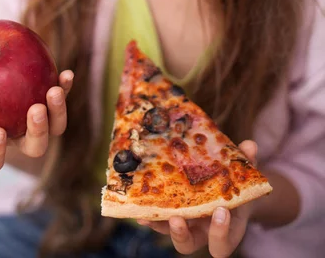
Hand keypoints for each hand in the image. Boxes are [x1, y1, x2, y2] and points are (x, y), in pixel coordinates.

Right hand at [0, 70, 73, 172]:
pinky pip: (63, 98)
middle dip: (36, 132)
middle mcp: (20, 135)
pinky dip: (66, 88)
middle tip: (34, 111)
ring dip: (57, 112)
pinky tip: (66, 75)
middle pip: (34, 147)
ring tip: (52, 91)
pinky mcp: (55, 102)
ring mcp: (41, 121)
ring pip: (55, 129)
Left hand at [137, 140, 257, 256]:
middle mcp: (201, 232)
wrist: (228, 188)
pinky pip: (158, 220)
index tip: (221, 211)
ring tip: (149, 214)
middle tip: (178, 218)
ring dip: (159, 224)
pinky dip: (150, 215)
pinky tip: (140, 207)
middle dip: (181, 234)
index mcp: (224, 229)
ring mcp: (185, 225)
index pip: (222, 244)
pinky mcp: (171, 214)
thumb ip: (247, 162)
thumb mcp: (244, 174)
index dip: (221, 232)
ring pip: (167, 232)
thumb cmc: (237, 184)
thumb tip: (250, 145)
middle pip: (188, 244)